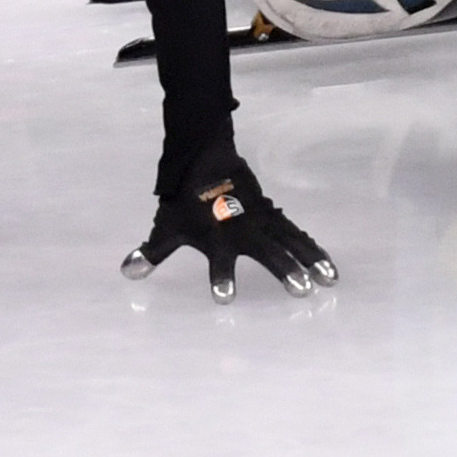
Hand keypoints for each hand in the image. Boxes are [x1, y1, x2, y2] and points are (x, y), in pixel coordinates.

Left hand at [121, 140, 336, 300]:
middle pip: (267, 252)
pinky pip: (297, 234)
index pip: (218, 262)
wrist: (205, 158)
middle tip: (299, 290)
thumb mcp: (166, 226)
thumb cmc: (185, 201)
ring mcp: (262, 221)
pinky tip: (329, 267)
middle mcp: (243, 231)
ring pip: (291, 242)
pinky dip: (313, 249)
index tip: (225, 298)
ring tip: (328, 282)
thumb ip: (153, 252)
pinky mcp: (273, 215)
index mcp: (217, 238)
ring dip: (309, 261)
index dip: (221, 278)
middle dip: (283, 270)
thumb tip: (128, 272)